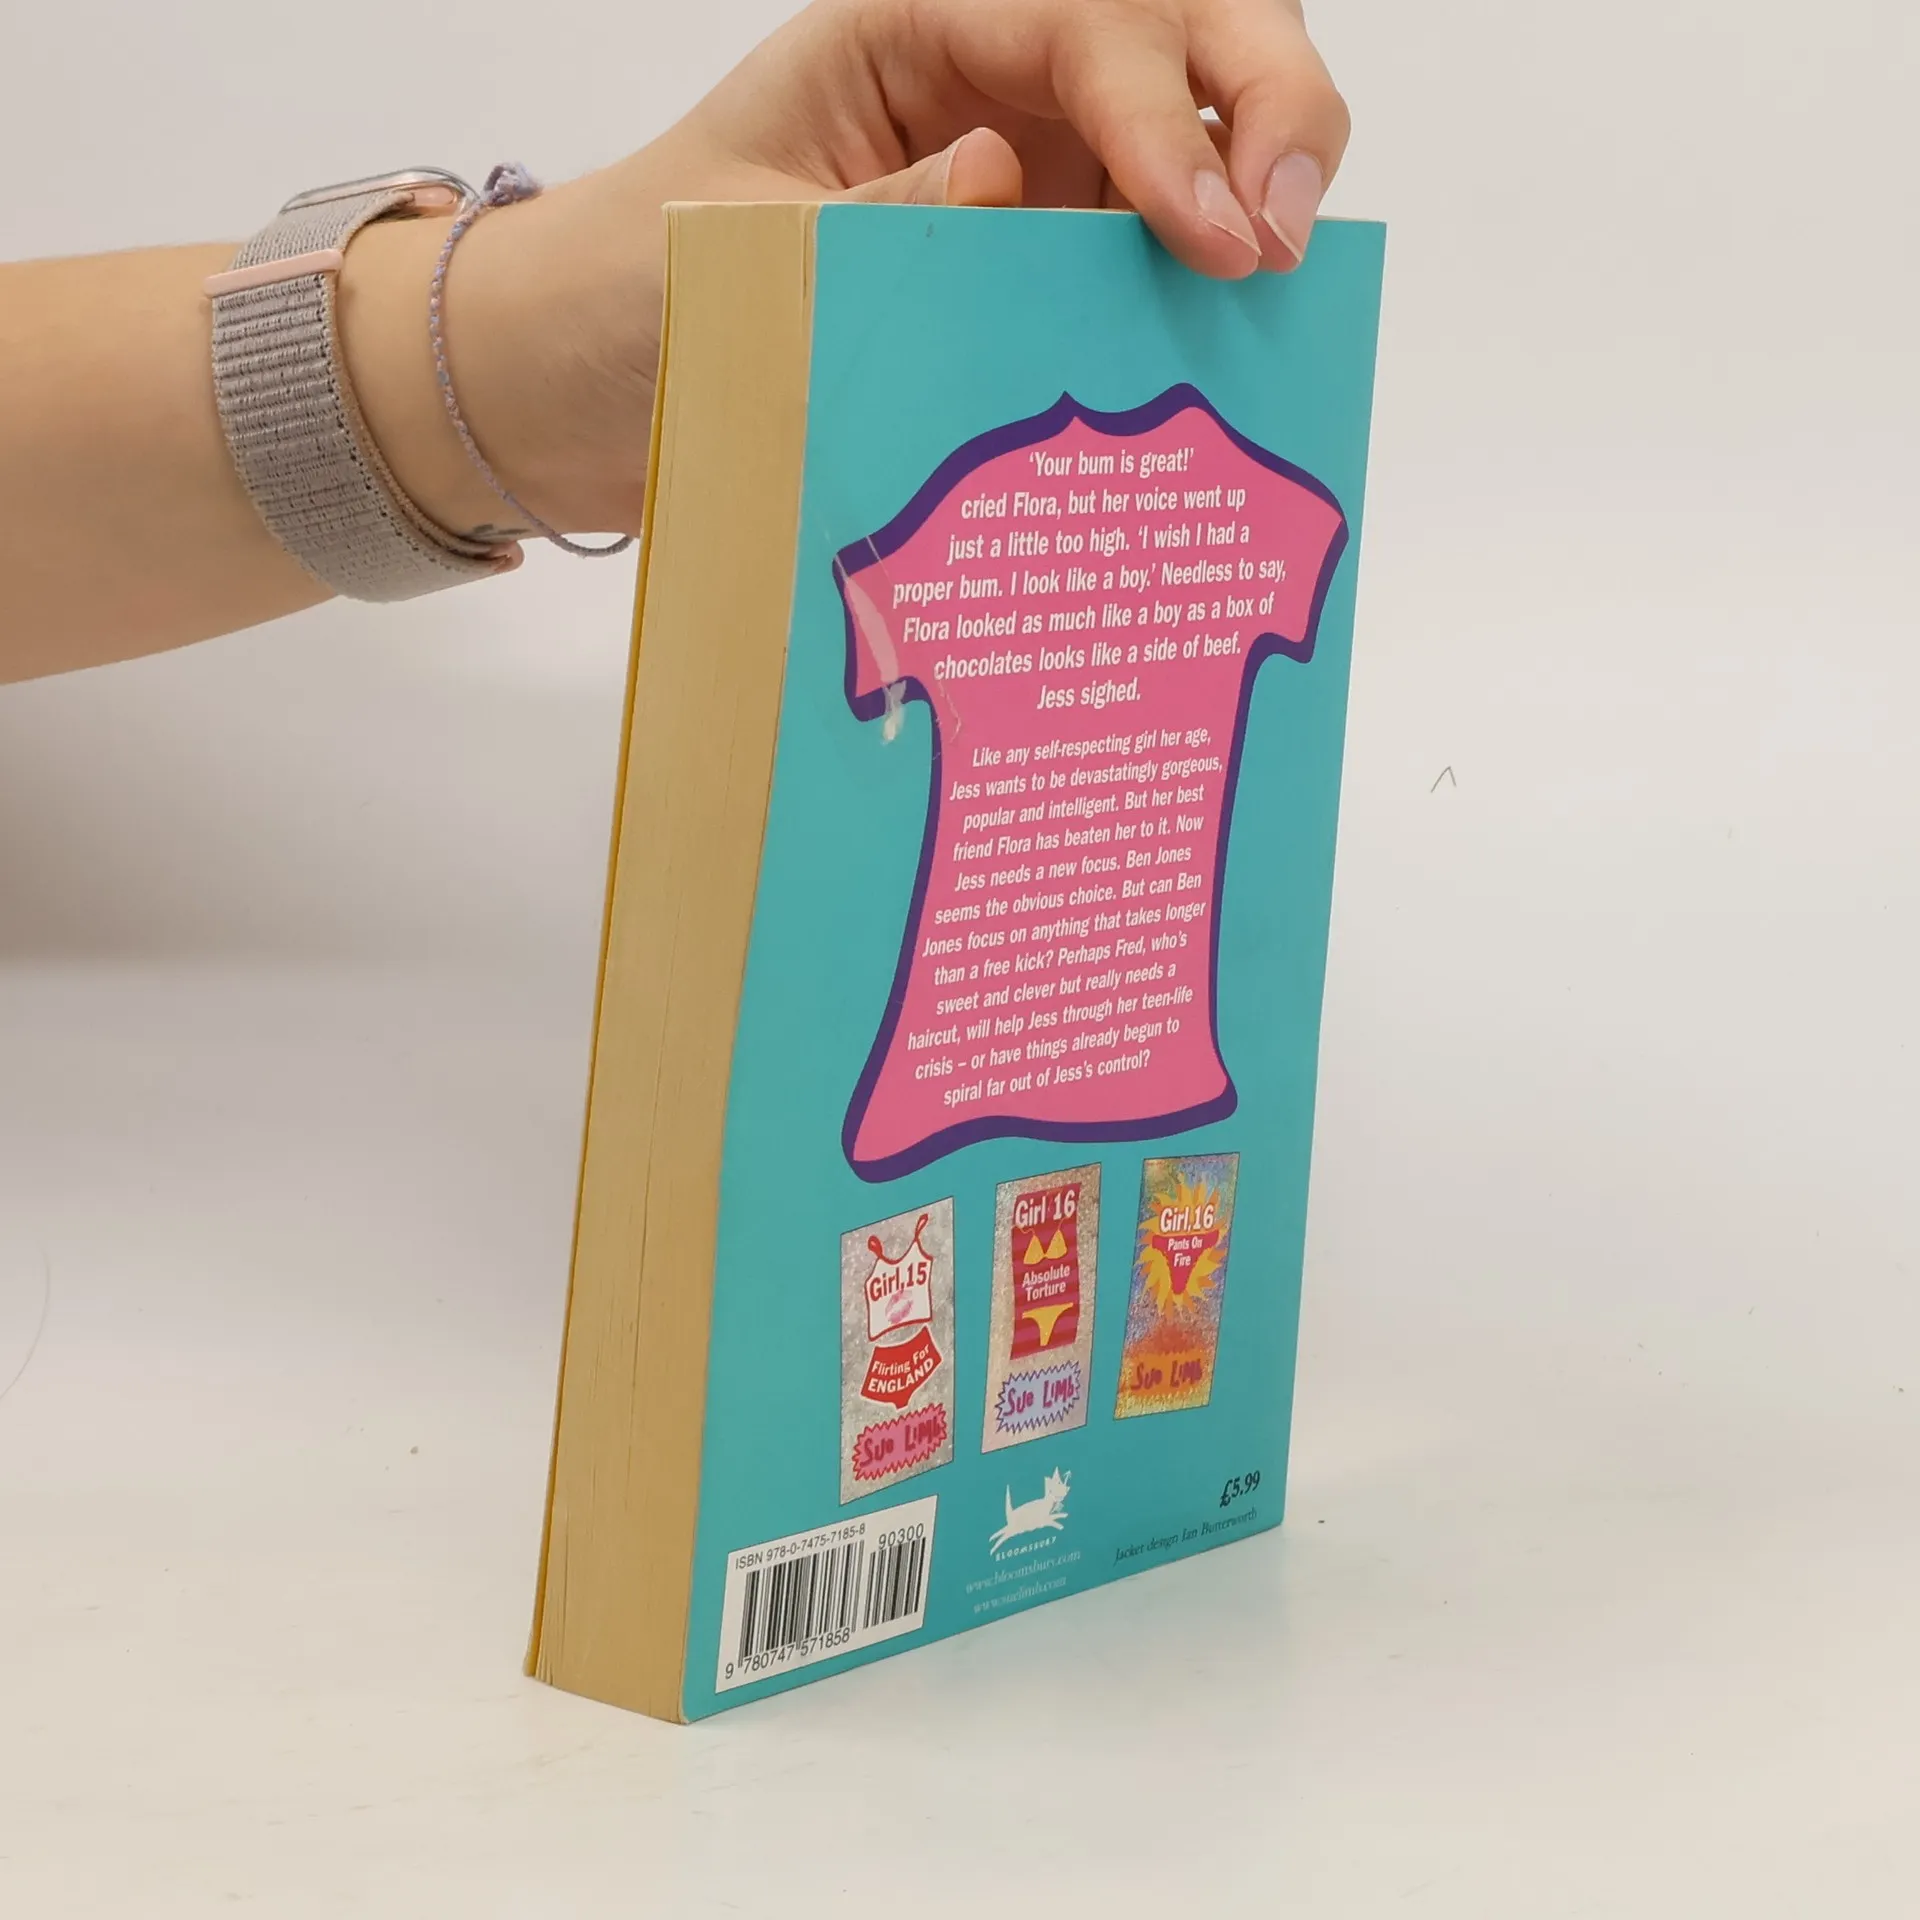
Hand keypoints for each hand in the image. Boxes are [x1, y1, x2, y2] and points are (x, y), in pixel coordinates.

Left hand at [346, 0, 1349, 545]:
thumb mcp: (739, 240)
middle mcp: (991, 80)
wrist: (580, 391)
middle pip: (1178, 31)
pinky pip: (1143, 263)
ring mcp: (1031, 173)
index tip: (1209, 229)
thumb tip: (1012, 175)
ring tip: (1277, 296)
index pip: (1078, 25)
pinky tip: (1230, 356)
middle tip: (1283, 234)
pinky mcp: (1038, 270)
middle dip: (1265, 104)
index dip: (1163, 115)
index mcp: (909, 29)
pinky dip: (1200, 294)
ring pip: (1194, 134)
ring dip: (1260, 185)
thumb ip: (882, 213)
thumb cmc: (629, 287)